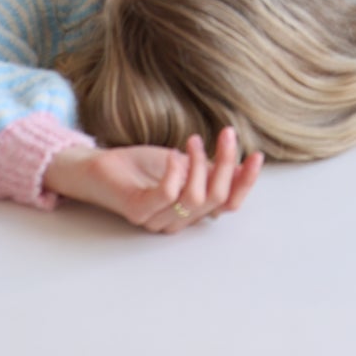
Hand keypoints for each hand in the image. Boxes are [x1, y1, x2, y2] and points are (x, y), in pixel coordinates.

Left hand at [44, 130, 261, 233]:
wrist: (98, 169)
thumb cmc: (141, 167)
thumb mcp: (182, 163)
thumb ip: (207, 168)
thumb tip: (239, 161)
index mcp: (192, 212)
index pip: (228, 206)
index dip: (245, 183)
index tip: (256, 155)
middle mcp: (178, 221)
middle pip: (217, 199)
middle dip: (227, 163)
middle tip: (227, 133)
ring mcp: (158, 219)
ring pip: (196, 198)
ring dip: (200, 163)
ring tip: (193, 139)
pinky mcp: (139, 210)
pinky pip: (167, 195)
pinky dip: (175, 172)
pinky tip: (174, 154)